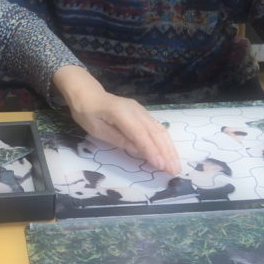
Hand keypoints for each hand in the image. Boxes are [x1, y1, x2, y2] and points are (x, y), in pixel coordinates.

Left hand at [52, 65, 180, 173]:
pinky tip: (170, 152)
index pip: (140, 134)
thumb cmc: (87, 113)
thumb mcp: (97, 130)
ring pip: (160, 130)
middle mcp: (136, 110)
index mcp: (121, 113)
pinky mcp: (143, 114)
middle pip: (155, 132)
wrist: (88, 94)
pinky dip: (165, 141)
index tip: (161, 165)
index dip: (151, 150)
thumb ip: (119, 139)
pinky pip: (157, 128)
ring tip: (175, 165)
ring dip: (169, 148)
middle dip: (166, 152)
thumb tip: (139, 151)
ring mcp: (141, 111)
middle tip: (174, 170)